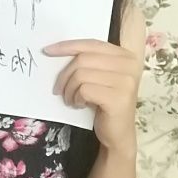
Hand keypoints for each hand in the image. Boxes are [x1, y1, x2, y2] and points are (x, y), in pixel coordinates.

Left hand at [43, 4, 145, 153]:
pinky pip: (85, 90)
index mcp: (125, 56)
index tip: (48, 51)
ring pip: (81, 75)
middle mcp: (129, 65)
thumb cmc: (105, 104)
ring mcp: (126, 82)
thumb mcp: (100, 78)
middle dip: (65, 75)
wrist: (117, 133)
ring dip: (69, 89)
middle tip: (60, 90)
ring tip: (72, 99)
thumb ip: (89, 62)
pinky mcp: (118, 98)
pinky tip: (80, 105)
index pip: (91, 44)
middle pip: (83, 59)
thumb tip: (57, 50)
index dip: (68, 46)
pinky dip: (76, 98)